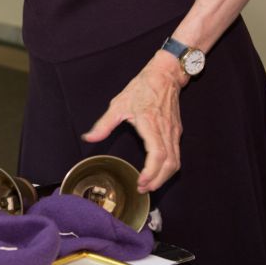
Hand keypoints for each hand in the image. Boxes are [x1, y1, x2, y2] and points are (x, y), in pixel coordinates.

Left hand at [81, 54, 186, 193]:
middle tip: (143, 189)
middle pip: (169, 164)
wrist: (165, 75)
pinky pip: (176, 155)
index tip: (141, 182)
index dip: (151, 172)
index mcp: (151, 124)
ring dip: (164, 177)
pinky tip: (158, 172)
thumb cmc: (142, 88)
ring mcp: (173, 132)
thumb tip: (89, 138)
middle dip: (158, 181)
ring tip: (150, 184)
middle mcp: (165, 131)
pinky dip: (168, 168)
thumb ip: (104, 124)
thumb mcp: (118, 104)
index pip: (157, 154)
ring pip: (175, 162)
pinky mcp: (176, 132)